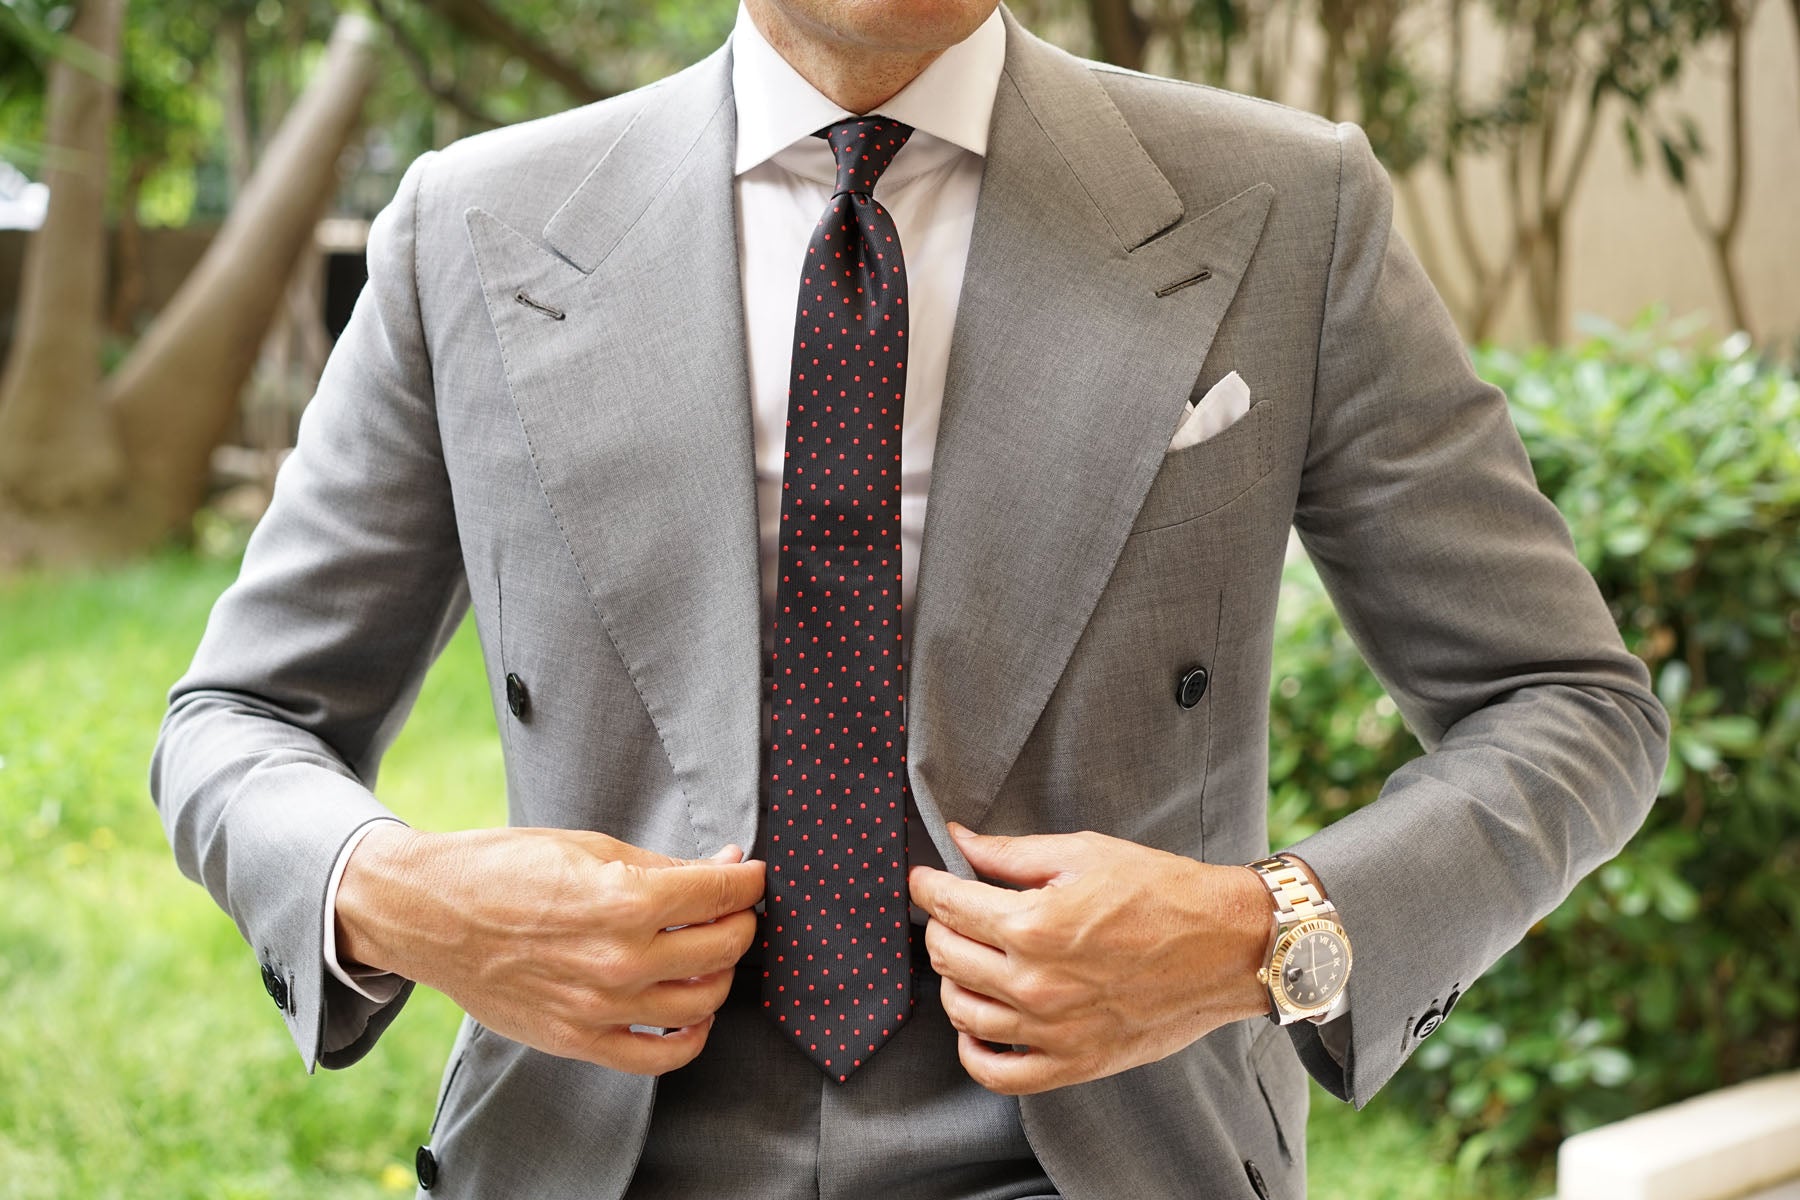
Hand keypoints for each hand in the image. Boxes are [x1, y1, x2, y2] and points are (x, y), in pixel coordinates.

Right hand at [335, 824, 763, 1074]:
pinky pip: (661, 1057)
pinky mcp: (579, 1041)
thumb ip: (666, 865)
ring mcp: (602, 1007)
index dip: (747, 878)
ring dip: (720, 974)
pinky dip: (690, 1037)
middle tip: (730, 907)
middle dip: (739, 921)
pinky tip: (691, 1011)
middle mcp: (621, 960)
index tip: (750, 873)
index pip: (723, 893)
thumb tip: (727, 862)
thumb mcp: (592, 846)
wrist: (431, 914)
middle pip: (724, 948)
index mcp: (627, 900)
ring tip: (708, 952)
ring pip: (703, 1002)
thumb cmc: (506, 869)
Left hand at [909, 823, 1269, 1094]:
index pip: (948, 905)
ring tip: (969, 957)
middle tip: (951, 910)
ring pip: (962, 1011)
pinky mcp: (1073, 1063)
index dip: (927, 885)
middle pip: (947, 956)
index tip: (924, 877)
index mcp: (1034, 924)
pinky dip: (973, 1050)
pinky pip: (997, 1072)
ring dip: (952, 979)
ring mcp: (1052, 1030)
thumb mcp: (1083, 854)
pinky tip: (978, 1022)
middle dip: (938, 925)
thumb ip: (1011, 854)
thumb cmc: (1161, 892)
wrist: (1227, 947)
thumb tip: (958, 841)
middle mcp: (1035, 983)